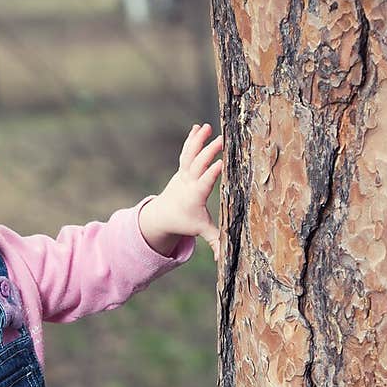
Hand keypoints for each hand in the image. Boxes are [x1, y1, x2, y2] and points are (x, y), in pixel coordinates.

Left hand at [140, 123, 222, 262]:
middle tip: (222, 139)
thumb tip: (224, 260)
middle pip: (198, 164)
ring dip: (198, 140)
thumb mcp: (200, 231)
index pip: (205, 182)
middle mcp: (188, 181)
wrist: (163, 216)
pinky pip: (186, 151)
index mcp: (195, 195)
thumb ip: (215, 241)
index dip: (212, 172)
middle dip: (209, 152)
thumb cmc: (185, 222)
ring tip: (206, 126)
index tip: (222, 162)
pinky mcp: (182, 168)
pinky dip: (192, 139)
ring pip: (190, 154)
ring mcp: (183, 173)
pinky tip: (198, 128)